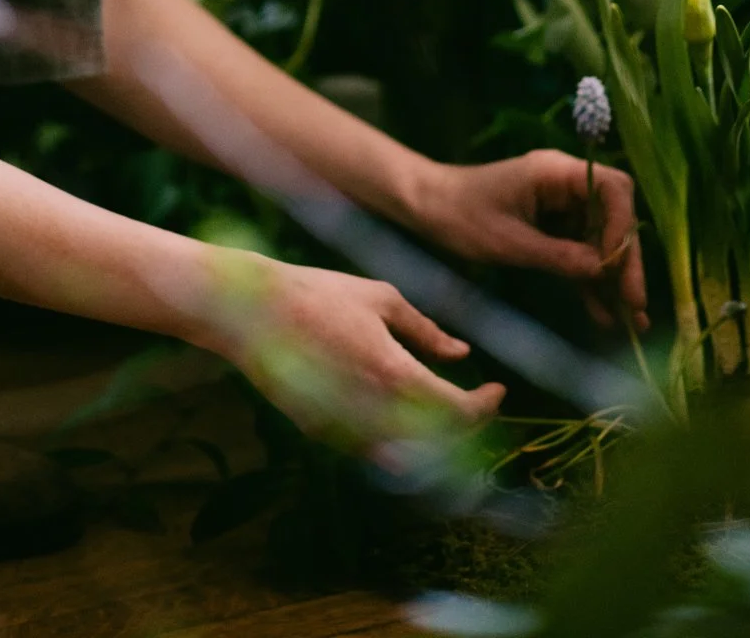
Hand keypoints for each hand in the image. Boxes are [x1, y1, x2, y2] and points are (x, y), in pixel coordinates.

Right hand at [210, 258, 504, 447]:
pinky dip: (398, 441)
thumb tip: (462, 351)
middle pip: (440, 442)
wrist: (252, 312)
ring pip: (409, 456)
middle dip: (466, 425)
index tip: (497, 389)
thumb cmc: (319, 294)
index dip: (485, 405)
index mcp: (395, 375)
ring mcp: (345, 429)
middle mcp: (374, 412)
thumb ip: (425, 331)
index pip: (459, 412)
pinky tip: (401, 413)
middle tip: (476, 400)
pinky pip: (373, 450)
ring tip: (443, 410)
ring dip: (435, 440)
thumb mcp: (380, 298)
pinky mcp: (323, 433)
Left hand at [414, 150, 647, 330]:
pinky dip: (588, 281)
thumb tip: (604, 271)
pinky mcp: (550, 227)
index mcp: (556, 172)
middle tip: (635, 305)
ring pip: (599, 241)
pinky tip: (601, 313)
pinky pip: (579, 253)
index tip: (620, 265)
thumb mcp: (510, 242)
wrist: (424, 209)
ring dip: (612, 279)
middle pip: (613, 219)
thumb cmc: (461, 217)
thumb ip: (559, 257)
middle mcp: (564, 185)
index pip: (613, 189)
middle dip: (624, 262)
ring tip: (629, 321)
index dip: (624, 227)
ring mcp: (559, 206)